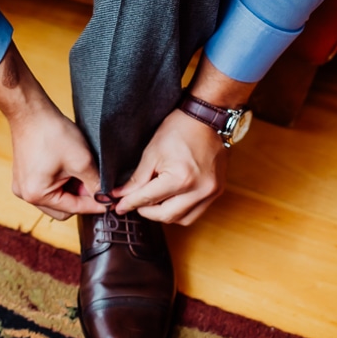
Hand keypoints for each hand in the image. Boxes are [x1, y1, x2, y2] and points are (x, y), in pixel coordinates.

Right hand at [9, 106, 103, 219]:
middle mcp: (25, 195)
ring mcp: (22, 186)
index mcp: (37, 195)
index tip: (110, 203)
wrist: (31, 111)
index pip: (73, 209)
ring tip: (82, 173)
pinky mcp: (24, 176)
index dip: (94, 205)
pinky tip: (70, 170)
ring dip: (72, 190)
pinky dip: (61, 184)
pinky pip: (47, 188)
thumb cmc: (52, 133)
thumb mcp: (82, 161)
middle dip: (81, 199)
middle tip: (96, 184)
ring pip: (56, 199)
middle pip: (63, 209)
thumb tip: (106, 199)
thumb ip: (96, 184)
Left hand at [112, 109, 226, 224]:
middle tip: (135, 203)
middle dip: (147, 211)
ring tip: (154, 200)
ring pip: (182, 219)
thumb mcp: (151, 153)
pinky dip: (180, 211)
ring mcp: (211, 192)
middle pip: (166, 215)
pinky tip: (171, 199)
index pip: (148, 199)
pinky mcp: (217, 192)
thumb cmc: (178, 130)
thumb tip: (120, 196)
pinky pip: (195, 213)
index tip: (119, 207)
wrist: (204, 118)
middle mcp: (199, 189)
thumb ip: (136, 180)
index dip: (130, 204)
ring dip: (165, 214)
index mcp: (181, 178)